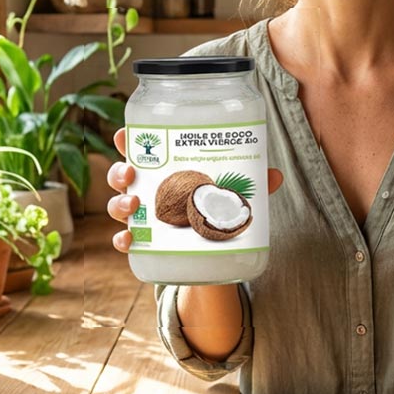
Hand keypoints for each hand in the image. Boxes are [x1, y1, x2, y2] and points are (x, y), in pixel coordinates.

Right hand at [107, 129, 283, 253]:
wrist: (216, 257)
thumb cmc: (217, 212)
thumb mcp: (235, 196)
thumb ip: (252, 185)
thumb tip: (274, 175)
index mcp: (166, 171)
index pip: (143, 150)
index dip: (128, 140)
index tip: (124, 135)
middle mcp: (149, 191)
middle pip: (123, 176)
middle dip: (119, 171)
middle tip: (131, 172)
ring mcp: (144, 218)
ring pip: (119, 206)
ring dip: (118, 203)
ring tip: (133, 203)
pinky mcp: (147, 245)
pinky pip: (126, 241)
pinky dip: (122, 240)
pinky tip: (128, 240)